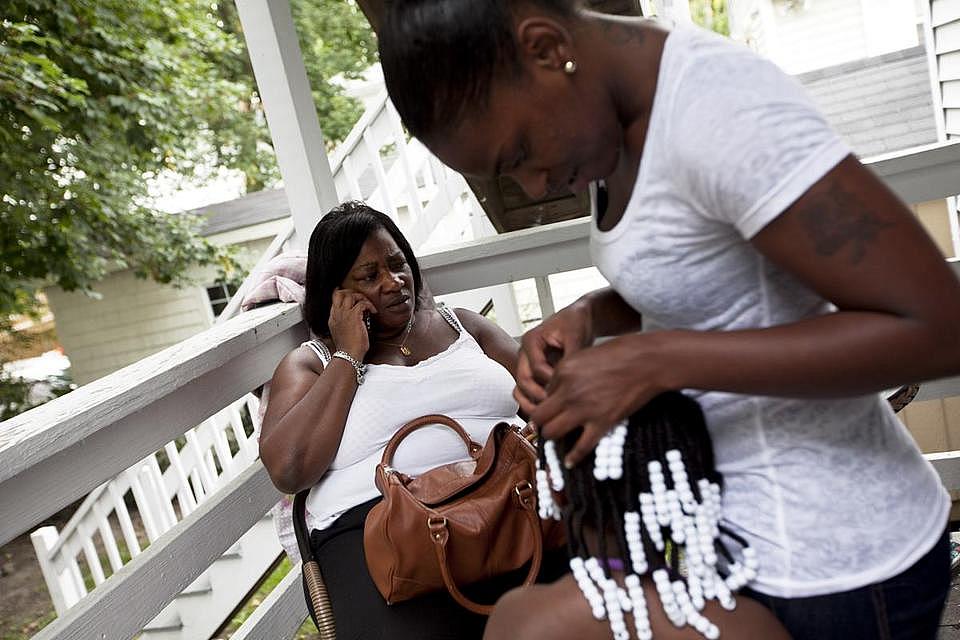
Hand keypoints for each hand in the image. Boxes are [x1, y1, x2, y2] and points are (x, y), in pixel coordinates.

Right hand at [328, 288, 376, 359]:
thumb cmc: (348, 348)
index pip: (334, 299)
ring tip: (368, 304)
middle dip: (350, 292)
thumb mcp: (342, 333)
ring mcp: (344, 314)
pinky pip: (362, 303)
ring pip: (350, 295)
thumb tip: (356, 318)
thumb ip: (344, 323)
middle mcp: (336, 314)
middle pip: (339, 293)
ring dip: (361, 297)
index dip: (343, 294)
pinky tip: (373, 311)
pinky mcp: (354, 316)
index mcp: (332, 318)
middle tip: (360, 297)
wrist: (348, 355)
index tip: (351, 295)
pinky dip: (369, 305)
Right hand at [515, 300, 594, 413]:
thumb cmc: (574, 322)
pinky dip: (532, 401)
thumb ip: (572, 357)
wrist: (577, 319)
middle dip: (539, 396)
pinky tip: (547, 408)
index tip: (566, 390)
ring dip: (532, 402)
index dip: (551, 381)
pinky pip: (525, 391)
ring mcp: (526, 364)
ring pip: (520, 389)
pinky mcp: (533, 373)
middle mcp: (525, 353)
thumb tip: (571, 380)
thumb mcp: (576, 336)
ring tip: (548, 412)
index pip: (536, 367)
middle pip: (523, 380)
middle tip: (555, 406)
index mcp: (531, 340)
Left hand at [530, 334, 666, 467]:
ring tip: (557, 438)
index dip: (547, 400)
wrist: (647, 362)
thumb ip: (566, 373)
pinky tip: (570, 462)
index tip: (553, 406)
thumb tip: (556, 391)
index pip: (542, 393)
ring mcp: (584, 409)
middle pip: (539, 416)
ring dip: (552, 437)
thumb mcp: (584, 355)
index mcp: (563, 372)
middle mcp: (568, 392)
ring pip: (552, 433)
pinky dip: (574, 457)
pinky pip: (581, 447)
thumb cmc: (619, 353)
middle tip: (547, 424)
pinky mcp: (602, 422)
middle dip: (541, 422)